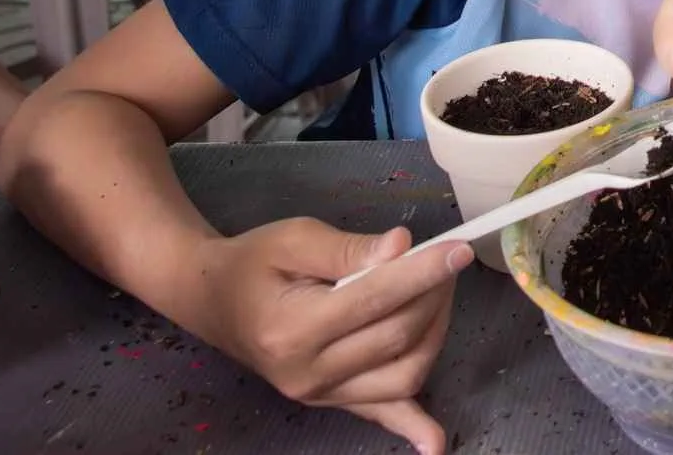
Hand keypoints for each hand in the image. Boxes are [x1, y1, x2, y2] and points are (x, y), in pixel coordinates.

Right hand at [190, 219, 470, 454]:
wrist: (214, 301)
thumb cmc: (253, 264)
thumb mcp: (293, 238)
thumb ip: (348, 247)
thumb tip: (401, 246)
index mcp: (293, 330)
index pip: (375, 301)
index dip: (422, 273)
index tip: (458, 250)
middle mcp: (308, 374)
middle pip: (396, 338)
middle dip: (433, 295)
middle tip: (447, 258)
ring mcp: (321, 396)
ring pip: (404, 376)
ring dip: (435, 332)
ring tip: (437, 292)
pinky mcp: (333, 402)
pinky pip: (381, 414)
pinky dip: (412, 426)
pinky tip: (435, 442)